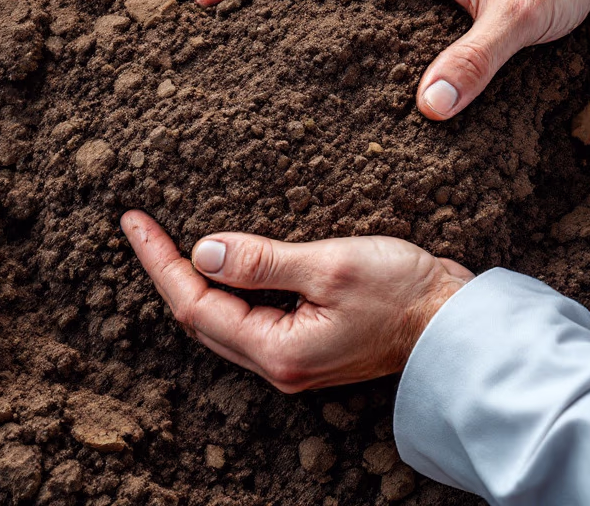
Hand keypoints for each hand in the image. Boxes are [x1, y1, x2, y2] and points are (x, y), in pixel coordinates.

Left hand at [120, 210, 474, 391]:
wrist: (454, 322)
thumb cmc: (404, 291)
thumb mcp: (330, 265)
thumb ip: (263, 261)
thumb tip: (203, 251)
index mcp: (278, 350)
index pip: (195, 305)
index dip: (161, 262)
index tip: (135, 222)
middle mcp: (278, 366)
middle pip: (200, 320)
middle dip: (167, 272)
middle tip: (142, 226)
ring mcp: (292, 361)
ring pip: (220, 322)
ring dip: (191, 283)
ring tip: (165, 244)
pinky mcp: (306, 348)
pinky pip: (245, 321)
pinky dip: (223, 291)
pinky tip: (217, 266)